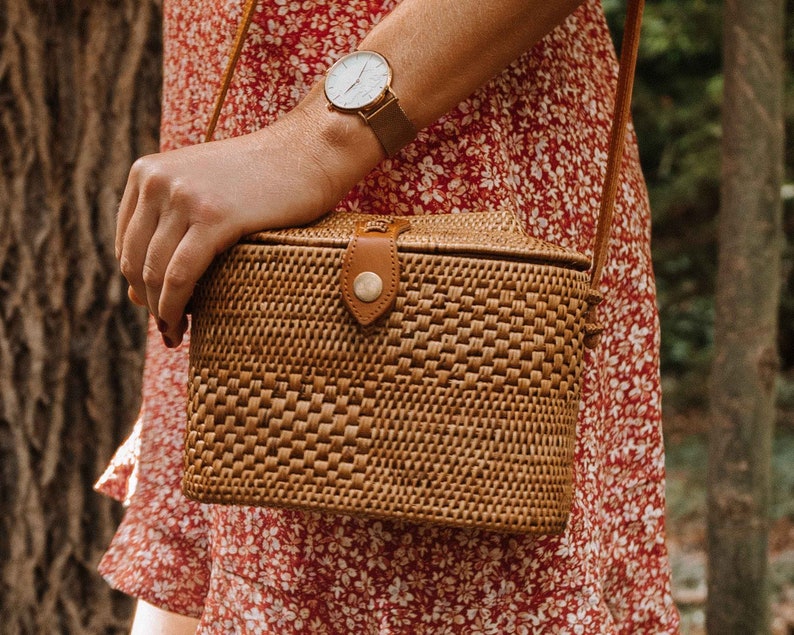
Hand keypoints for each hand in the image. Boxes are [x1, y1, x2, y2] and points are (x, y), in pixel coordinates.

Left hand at [115, 93, 378, 347]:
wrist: (309, 151)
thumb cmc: (264, 178)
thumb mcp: (204, 191)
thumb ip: (169, 228)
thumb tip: (134, 296)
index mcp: (147, 171)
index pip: (126, 241)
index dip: (138, 281)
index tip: (156, 306)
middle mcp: (157, 181)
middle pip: (135, 259)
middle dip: (147, 301)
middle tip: (166, 328)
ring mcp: (184, 197)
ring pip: (155, 272)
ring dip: (160, 312)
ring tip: (173, 334)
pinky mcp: (213, 218)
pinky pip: (180, 276)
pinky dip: (175, 308)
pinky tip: (181, 328)